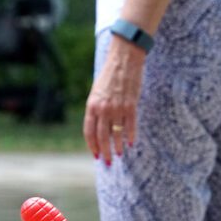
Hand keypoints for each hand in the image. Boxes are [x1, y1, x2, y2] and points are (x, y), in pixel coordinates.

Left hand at [83, 37, 145, 161]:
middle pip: (101, 137)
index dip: (92, 145)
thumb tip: (100, 127)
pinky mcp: (131, 105)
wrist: (124, 58)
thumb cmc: (110, 75)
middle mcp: (103, 108)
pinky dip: (131, 136)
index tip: (95, 155)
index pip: (89, 132)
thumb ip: (96, 109)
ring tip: (119, 155)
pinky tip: (131, 143)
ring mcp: (117, 107)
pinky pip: (130, 126)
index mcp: (91, 105)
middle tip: (107, 162)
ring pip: (116, 134)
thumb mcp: (97, 92)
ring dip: (117, 147)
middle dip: (104, 152)